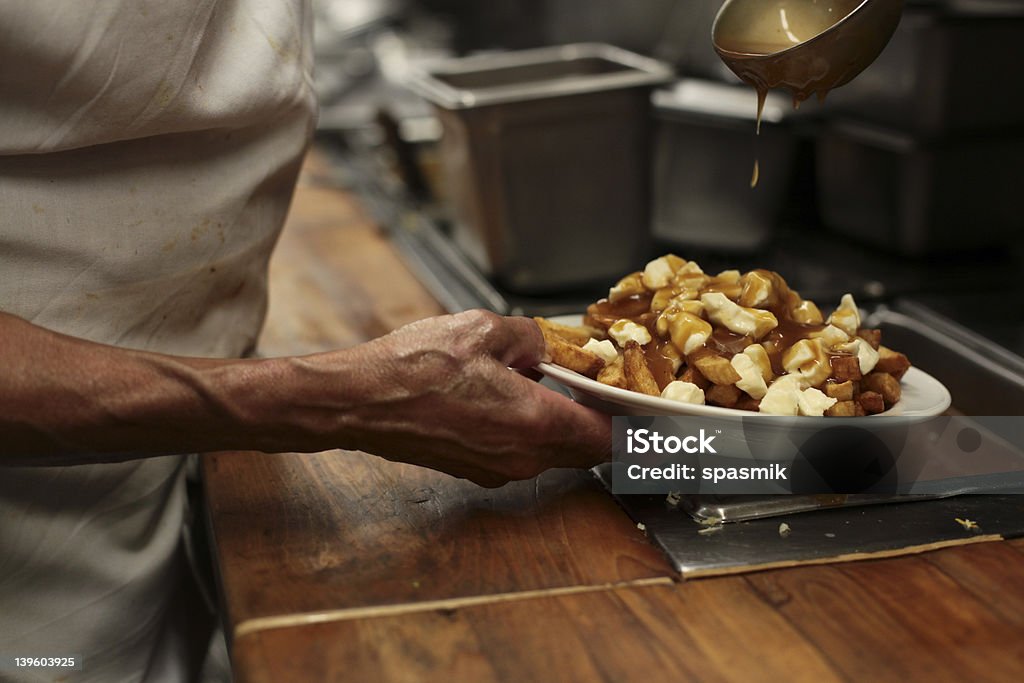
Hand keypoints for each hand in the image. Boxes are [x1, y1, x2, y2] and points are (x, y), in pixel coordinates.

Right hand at [280, 310, 611, 486]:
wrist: (361, 400)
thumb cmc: (415, 367)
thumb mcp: (487, 330)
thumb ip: (535, 339)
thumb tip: (555, 347)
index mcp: (536, 423)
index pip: (611, 437)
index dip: (635, 423)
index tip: (648, 409)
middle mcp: (523, 457)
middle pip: (587, 449)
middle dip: (603, 422)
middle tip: (609, 390)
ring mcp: (498, 470)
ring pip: (555, 452)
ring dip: (567, 425)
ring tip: (561, 386)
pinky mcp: (477, 470)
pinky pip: (524, 453)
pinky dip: (535, 430)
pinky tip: (519, 398)